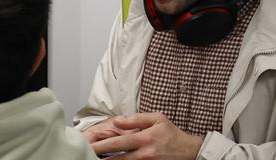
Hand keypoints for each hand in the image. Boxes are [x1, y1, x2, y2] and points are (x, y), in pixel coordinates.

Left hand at [89, 113, 203, 159]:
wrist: (189, 151)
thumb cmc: (172, 134)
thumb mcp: (158, 119)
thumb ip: (136, 119)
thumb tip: (117, 121)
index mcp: (146, 137)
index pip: (119, 142)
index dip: (101, 145)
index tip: (88, 146)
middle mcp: (145, 153)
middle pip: (116, 158)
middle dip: (100, 158)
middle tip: (85, 156)